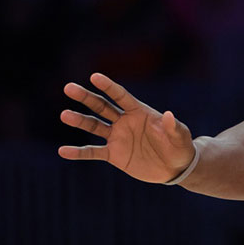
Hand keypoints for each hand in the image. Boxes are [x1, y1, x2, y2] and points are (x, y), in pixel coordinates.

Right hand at [58, 73, 194, 183]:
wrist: (174, 167)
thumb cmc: (179, 147)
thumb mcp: (180, 137)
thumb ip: (173, 127)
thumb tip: (169, 115)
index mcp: (139, 112)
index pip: (121, 96)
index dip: (108, 86)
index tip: (95, 76)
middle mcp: (125, 121)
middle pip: (102, 106)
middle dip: (86, 97)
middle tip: (69, 88)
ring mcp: (117, 137)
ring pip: (94, 126)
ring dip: (79, 120)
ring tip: (64, 115)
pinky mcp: (114, 155)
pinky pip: (93, 152)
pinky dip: (78, 152)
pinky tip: (63, 151)